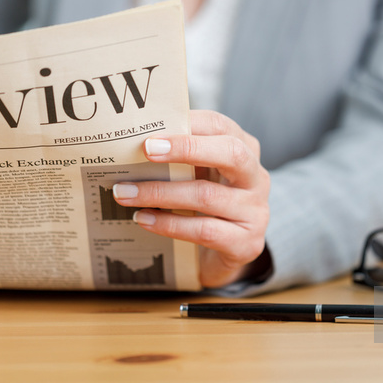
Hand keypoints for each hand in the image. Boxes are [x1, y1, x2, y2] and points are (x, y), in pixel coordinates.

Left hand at [112, 110, 269, 287]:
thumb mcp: (197, 176)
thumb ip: (179, 159)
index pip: (221, 126)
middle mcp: (257, 178)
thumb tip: (134, 144)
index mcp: (245, 151)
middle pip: (231, 154)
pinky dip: (169, 223)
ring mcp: (255, 212)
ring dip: (161, 193)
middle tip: (146, 151)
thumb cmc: (205, 208)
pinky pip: (204, 230)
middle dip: (186, 149)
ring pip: (206, 196)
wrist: (221, 257)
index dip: (190, 124)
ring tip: (126, 193)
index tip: (154, 132)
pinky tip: (143, 219)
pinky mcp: (247, 244)